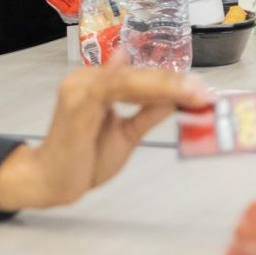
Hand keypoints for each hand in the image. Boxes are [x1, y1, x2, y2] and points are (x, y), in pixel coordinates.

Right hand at [0, 50, 214, 210]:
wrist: (51, 181)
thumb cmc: (84, 158)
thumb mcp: (126, 134)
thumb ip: (147, 112)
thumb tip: (174, 96)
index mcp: (97, 82)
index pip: (139, 75)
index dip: (172, 80)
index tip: (201, 87)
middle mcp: (88, 77)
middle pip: (137, 74)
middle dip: (174, 82)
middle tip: (204, 90)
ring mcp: (82, 86)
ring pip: (130, 79)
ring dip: (165, 85)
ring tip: (194, 92)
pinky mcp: (78, 100)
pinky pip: (117, 89)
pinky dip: (145, 91)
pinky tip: (168, 93)